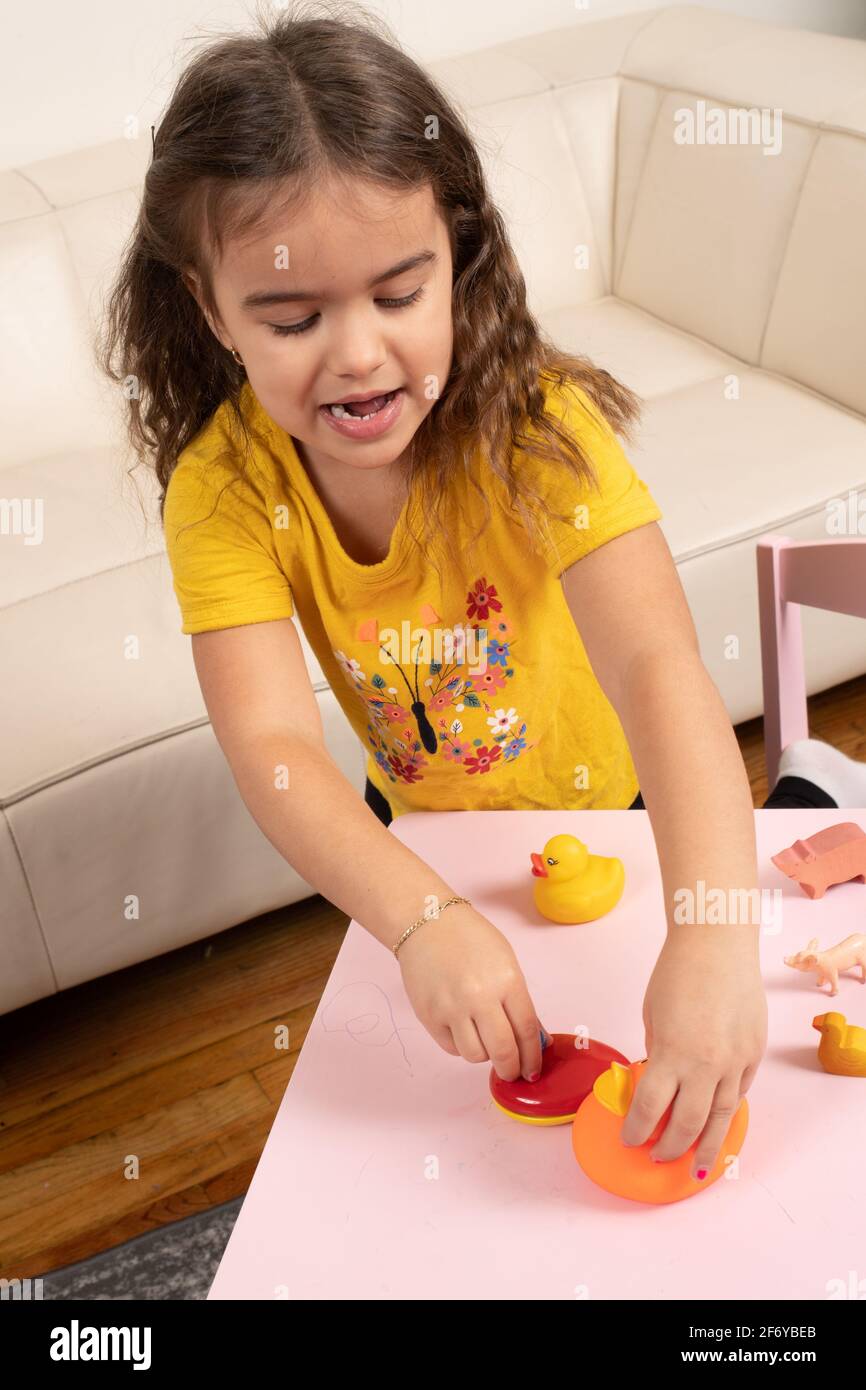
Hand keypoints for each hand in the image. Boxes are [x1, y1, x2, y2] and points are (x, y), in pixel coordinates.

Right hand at [397, 901, 546, 1082]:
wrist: (426, 922)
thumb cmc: (470, 938)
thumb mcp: (506, 962)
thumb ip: (519, 1001)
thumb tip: (533, 1040)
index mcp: (506, 980)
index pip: (526, 1031)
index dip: (532, 1057)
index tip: (533, 1070)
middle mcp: (479, 997)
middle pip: (502, 1052)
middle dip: (512, 1069)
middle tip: (513, 1072)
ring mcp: (451, 1008)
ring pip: (476, 1056)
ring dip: (485, 1056)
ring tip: (485, 1040)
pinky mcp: (429, 1016)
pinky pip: (452, 1048)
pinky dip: (462, 1046)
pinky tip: (465, 1030)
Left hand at [621, 928, 767, 1179]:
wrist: (717, 945)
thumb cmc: (677, 972)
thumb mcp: (652, 1015)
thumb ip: (657, 1051)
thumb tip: (660, 1079)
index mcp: (672, 1053)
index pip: (650, 1108)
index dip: (637, 1130)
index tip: (630, 1139)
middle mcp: (706, 1064)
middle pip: (687, 1123)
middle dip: (670, 1146)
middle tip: (658, 1157)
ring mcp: (735, 1061)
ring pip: (722, 1117)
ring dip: (707, 1145)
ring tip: (696, 1167)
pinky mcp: (754, 1052)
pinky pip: (741, 1091)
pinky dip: (728, 1110)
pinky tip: (718, 1122)